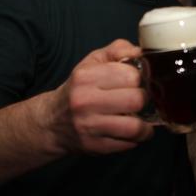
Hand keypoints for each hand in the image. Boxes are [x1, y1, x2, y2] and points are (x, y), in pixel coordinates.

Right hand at [46, 39, 152, 153]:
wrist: (51, 121)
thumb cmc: (79, 88)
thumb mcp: (93, 61)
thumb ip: (118, 49)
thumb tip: (141, 52)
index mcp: (86, 77)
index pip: (131, 76)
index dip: (139, 78)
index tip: (136, 82)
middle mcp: (85, 101)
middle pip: (136, 100)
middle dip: (142, 100)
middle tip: (137, 100)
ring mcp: (89, 126)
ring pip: (134, 127)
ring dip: (144, 126)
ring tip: (139, 121)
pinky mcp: (94, 146)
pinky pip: (128, 144)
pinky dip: (134, 139)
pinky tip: (128, 132)